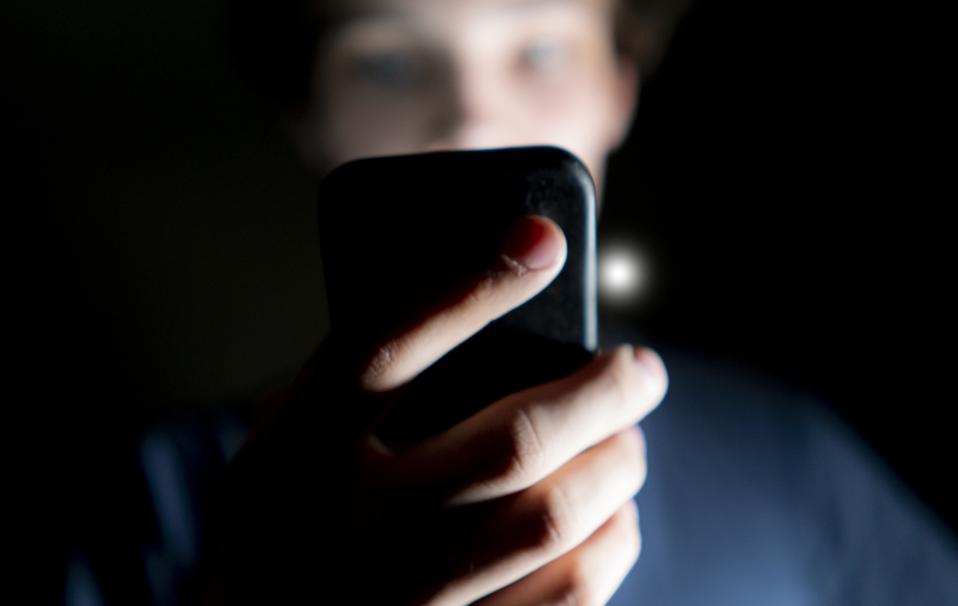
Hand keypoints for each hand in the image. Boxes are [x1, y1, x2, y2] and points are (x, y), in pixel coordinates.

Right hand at [213, 215, 667, 604]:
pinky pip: (566, 594)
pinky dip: (612, 543)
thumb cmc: (290, 520)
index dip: (472, 287)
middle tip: (641, 367)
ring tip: (628, 437)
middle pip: (510, 441)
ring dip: (616, 464)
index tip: (544, 241)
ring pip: (551, 518)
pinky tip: (615, 515)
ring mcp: (403, 596)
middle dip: (603, 390)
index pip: (384, 347)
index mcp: (293, 454)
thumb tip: (483, 297)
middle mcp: (346, 529)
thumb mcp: (286, 439)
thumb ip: (352, 380)